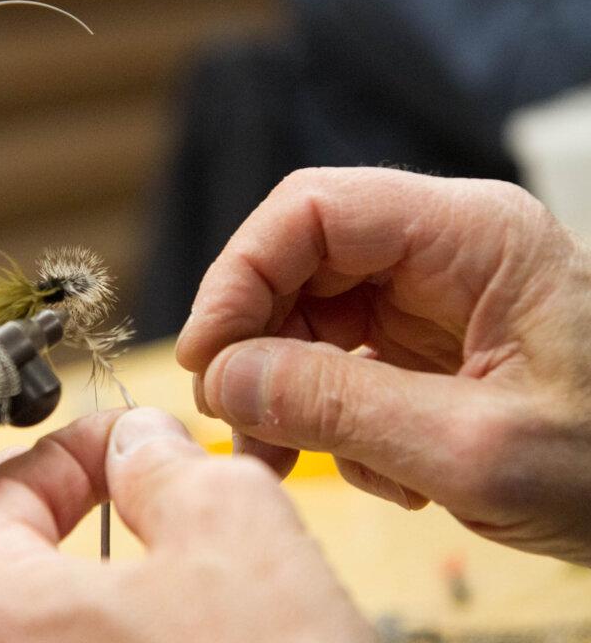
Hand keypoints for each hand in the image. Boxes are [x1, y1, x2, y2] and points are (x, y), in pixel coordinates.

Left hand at [0, 408, 373, 642]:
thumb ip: (161, 463)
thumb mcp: (231, 526)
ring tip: (85, 559)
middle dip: (7, 525)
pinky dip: (52, 642)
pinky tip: (115, 630)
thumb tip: (137, 445)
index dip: (64, 454)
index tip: (120, 446)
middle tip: (72, 496)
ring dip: (22, 590)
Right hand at [176, 167, 590, 563]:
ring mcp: (435, 300)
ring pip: (312, 317)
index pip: (313, 210)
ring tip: (285, 459)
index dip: (241, 274)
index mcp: (471, 234)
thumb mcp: (475, 448)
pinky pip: (343, 363)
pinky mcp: (430, 348)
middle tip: (235, 421)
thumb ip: (339, 407)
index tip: (206, 356)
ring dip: (286, 391)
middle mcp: (445, 251)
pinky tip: (379, 471)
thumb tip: (223, 378)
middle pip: (301, 263)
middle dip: (258, 343)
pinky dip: (331, 419)